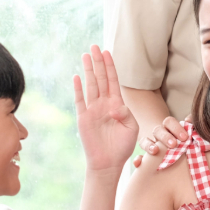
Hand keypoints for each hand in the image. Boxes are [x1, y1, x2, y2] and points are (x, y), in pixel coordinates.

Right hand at [74, 46, 140, 173]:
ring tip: (86, 55)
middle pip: (100, 78)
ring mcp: (93, 110)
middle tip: (95, 46)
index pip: (113, 81)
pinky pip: (80, 100)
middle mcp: (104, 104)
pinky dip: (78, 88)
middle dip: (98, 62)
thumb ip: (126, 114)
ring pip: (90, 85)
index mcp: (117, 105)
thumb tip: (116, 105)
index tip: (107, 52)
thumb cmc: (122, 147)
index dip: (110, 66)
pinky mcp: (83, 118)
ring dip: (88, 70)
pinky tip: (77, 76)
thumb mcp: (131, 128)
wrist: (108, 163)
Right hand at [131, 115, 188, 168]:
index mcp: (168, 128)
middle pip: (158, 130)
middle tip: (173, 144)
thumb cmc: (181, 142)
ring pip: (145, 141)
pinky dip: (138, 160)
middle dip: (165, 137)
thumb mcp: (186, 135)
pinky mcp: (144, 157)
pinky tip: (139, 163)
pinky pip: (138, 157)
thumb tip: (190, 120)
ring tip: (155, 151)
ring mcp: (149, 144)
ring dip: (149, 145)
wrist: (170, 152)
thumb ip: (190, 127)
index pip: (169, 122)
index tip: (185, 137)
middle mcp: (157, 134)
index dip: (176, 127)